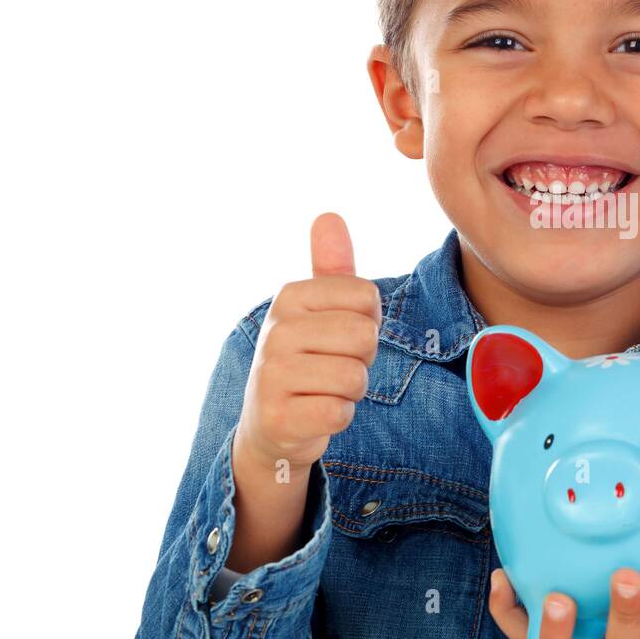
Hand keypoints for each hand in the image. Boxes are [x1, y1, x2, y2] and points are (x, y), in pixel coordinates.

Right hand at [234, 212, 380, 472]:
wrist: (270, 423)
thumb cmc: (309, 358)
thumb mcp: (319, 309)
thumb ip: (331, 266)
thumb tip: (329, 215)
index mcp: (290, 296)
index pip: (368, 298)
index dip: (368, 322)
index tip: (341, 336)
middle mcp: (275, 331)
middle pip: (364, 336)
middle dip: (362, 359)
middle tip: (334, 366)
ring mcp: (271, 375)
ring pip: (355, 377)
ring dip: (350, 391)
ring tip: (323, 389)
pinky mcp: (277, 417)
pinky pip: (339, 412)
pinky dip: (337, 418)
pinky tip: (315, 413)